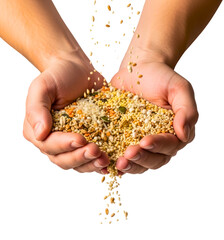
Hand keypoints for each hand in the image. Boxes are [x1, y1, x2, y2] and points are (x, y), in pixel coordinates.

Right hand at [23, 53, 108, 173]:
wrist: (77, 70)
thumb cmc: (58, 76)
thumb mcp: (42, 87)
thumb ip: (36, 109)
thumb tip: (39, 134)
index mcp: (39, 131)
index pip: (49, 145)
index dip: (65, 145)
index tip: (80, 139)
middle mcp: (55, 141)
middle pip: (64, 160)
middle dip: (80, 157)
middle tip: (96, 150)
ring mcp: (73, 143)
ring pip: (79, 163)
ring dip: (92, 164)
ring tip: (105, 159)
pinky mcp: (90, 140)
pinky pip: (93, 157)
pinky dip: (101, 162)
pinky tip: (112, 163)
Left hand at [111, 52, 197, 173]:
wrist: (138, 68)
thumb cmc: (160, 77)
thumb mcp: (179, 88)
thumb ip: (186, 110)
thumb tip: (183, 135)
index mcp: (173, 132)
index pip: (169, 146)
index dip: (158, 146)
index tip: (145, 141)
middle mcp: (158, 141)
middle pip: (154, 160)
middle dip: (142, 158)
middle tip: (129, 154)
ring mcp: (139, 141)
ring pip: (138, 162)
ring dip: (130, 165)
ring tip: (119, 162)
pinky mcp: (122, 138)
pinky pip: (120, 154)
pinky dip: (115, 162)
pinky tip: (107, 163)